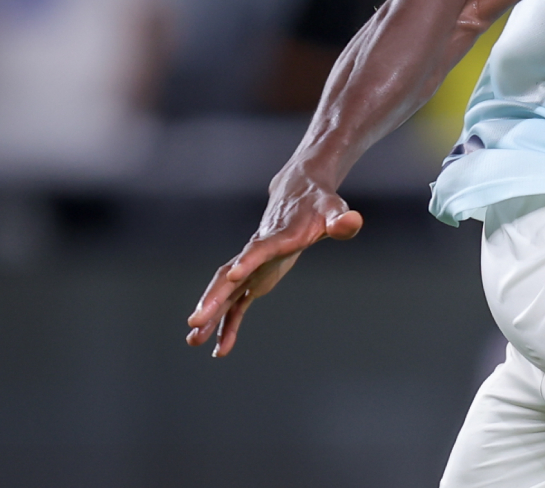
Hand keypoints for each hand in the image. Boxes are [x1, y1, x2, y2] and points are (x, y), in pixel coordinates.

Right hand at [185, 171, 362, 356]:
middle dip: (213, 298)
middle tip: (195, 320)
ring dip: (211, 315)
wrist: (298, 195)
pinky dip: (228, 325)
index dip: (247, 261)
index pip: (259, 249)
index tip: (233, 275)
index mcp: (277, 236)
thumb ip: (340, 220)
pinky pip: (238, 306)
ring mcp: (252, 268)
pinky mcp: (255, 280)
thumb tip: (352, 221)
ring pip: (226, 292)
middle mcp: (257, 253)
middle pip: (229, 276)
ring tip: (192, 340)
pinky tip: (219, 349)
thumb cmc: (319, 205)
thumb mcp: (333, 210)